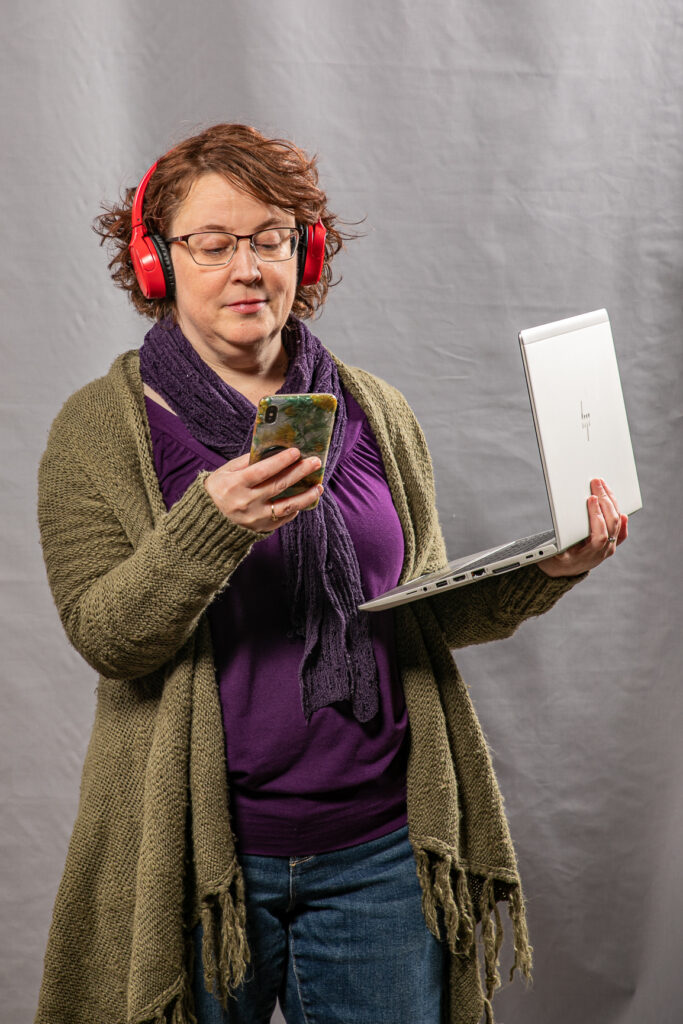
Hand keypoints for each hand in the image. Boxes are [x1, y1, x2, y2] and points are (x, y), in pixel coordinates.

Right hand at [204, 447, 322, 532]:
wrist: (206, 521)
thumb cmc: (217, 490)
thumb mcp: (226, 472)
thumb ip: (247, 462)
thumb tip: (272, 451)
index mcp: (235, 485)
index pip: (262, 471)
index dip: (281, 461)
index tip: (296, 452)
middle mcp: (246, 502)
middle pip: (279, 486)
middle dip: (300, 472)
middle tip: (316, 462)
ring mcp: (255, 518)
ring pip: (287, 506)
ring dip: (306, 496)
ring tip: (319, 486)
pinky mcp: (261, 529)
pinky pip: (283, 518)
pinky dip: (295, 508)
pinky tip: (304, 499)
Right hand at [538, 478, 627, 577]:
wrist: (567, 569)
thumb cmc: (558, 559)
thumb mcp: (553, 555)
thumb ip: (556, 550)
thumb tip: (555, 543)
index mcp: (590, 554)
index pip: (600, 535)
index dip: (597, 517)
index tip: (591, 499)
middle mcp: (603, 550)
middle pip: (611, 524)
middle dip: (605, 501)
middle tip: (597, 485)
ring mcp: (610, 546)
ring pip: (617, 522)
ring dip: (611, 502)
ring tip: (603, 487)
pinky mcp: (612, 542)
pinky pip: (621, 531)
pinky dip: (623, 520)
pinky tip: (622, 510)